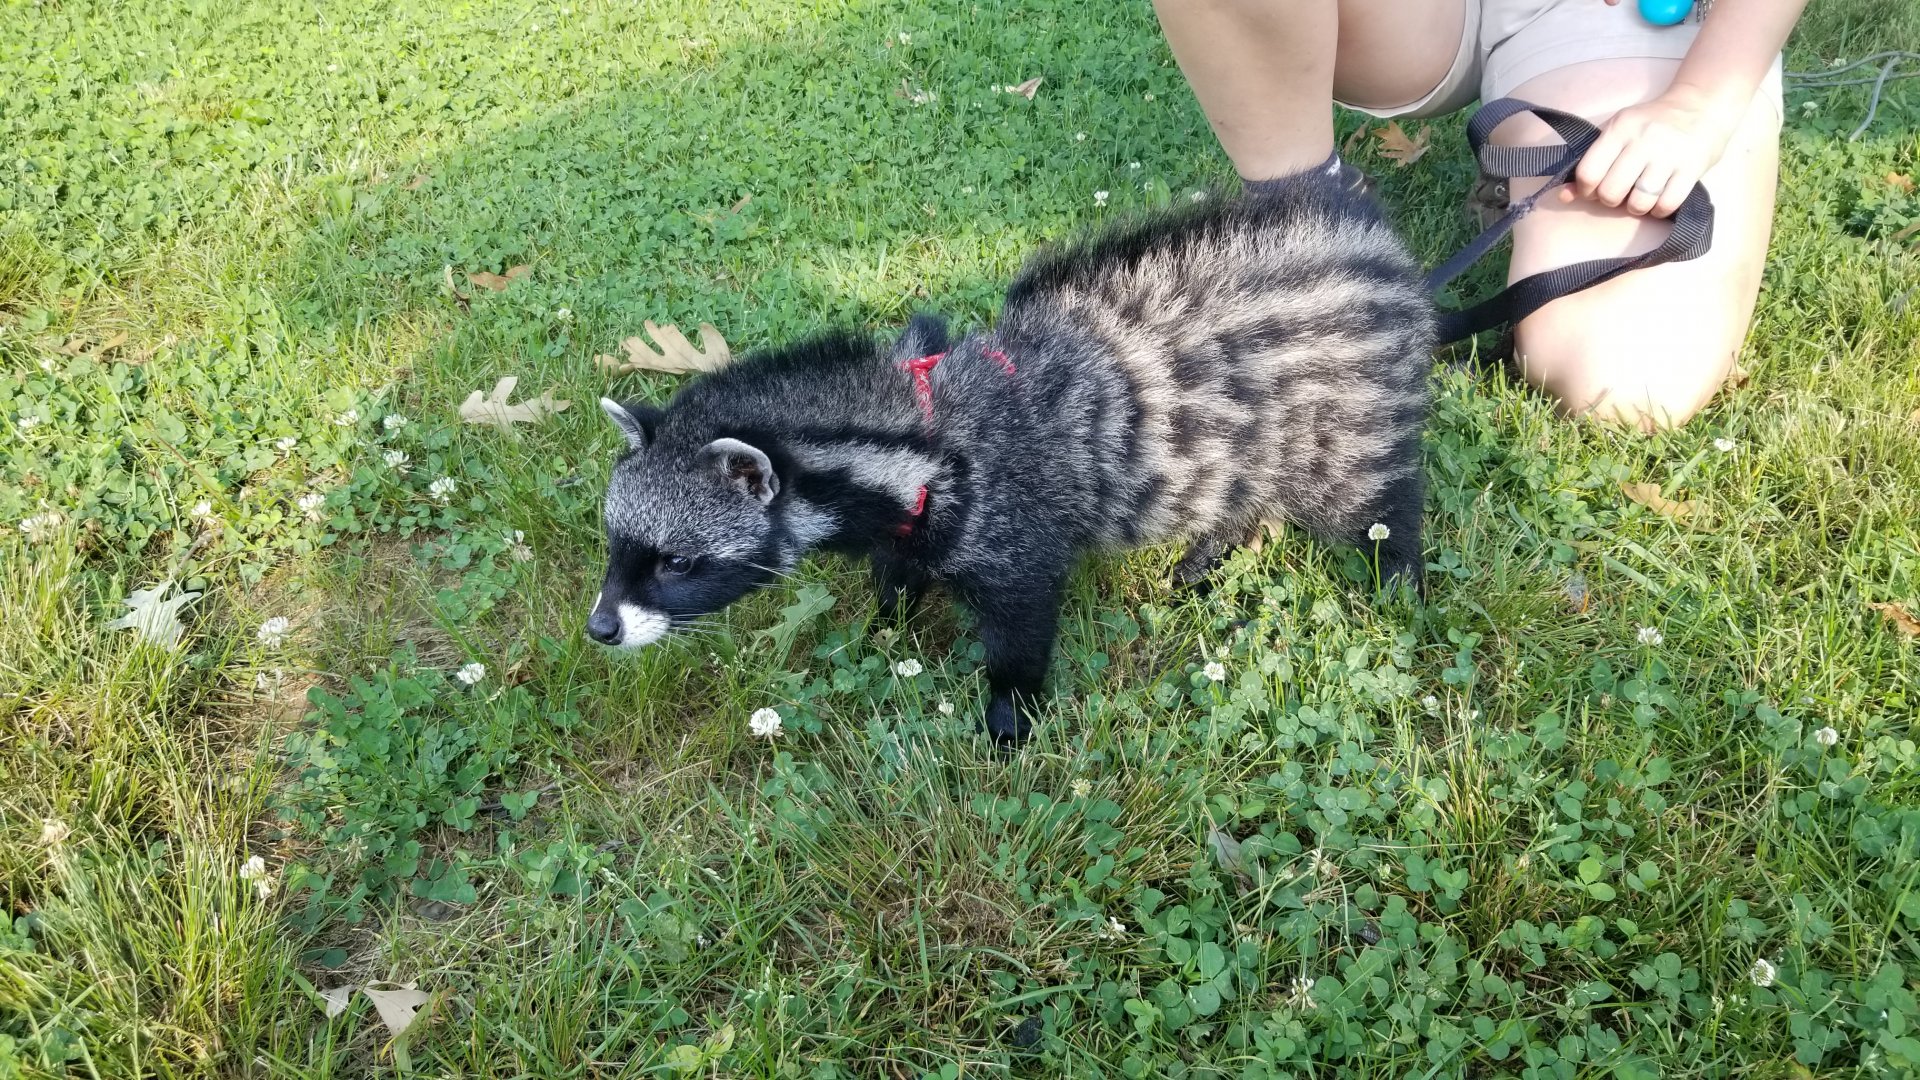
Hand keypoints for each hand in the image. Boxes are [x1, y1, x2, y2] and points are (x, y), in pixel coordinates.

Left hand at [1561, 85, 1741, 217]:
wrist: (1702, 106)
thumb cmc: (1651, 124)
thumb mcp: (1617, 132)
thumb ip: (1591, 160)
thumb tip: (1564, 195)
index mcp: (1619, 128)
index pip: (1588, 172)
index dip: (1586, 190)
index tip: (1594, 189)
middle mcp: (1643, 140)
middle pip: (1611, 192)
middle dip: (1611, 200)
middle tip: (1620, 193)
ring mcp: (1669, 154)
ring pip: (1639, 203)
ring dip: (1636, 207)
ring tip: (1641, 196)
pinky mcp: (1692, 168)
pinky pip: (1667, 205)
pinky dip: (1659, 210)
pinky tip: (1659, 200)